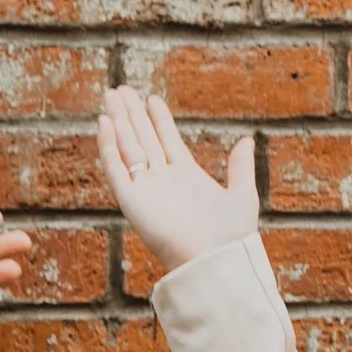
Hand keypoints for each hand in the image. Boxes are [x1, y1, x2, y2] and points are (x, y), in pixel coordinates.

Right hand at [96, 87, 259, 277]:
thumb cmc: (230, 236)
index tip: (152, 99)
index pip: (167, 140)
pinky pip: (115, 168)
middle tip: (121, 90)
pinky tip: (104, 124)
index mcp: (187, 177)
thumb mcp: (241, 194)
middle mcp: (163, 180)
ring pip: (128, 147)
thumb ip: (240, 167)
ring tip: (111, 96)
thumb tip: (247, 140)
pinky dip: (108, 146)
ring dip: (118, 122)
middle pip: (143, 139)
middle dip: (132, 114)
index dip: (159, 119)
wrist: (213, 261)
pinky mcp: (131, 200)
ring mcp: (146, 188)